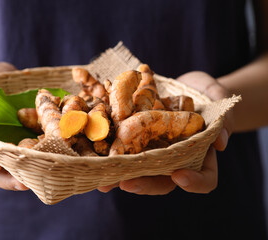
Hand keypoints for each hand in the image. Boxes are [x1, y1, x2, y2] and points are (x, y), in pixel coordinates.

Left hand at [98, 71, 231, 194]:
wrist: (189, 87)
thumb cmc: (210, 96)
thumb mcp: (221, 105)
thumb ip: (225, 122)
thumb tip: (220, 143)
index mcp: (200, 157)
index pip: (204, 179)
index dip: (193, 182)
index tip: (180, 176)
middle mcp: (174, 159)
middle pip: (162, 180)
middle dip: (143, 183)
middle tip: (126, 184)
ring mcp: (154, 150)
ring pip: (139, 170)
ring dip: (119, 176)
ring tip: (101, 180)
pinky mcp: (137, 139)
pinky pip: (124, 149)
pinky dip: (109, 154)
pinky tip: (94, 154)